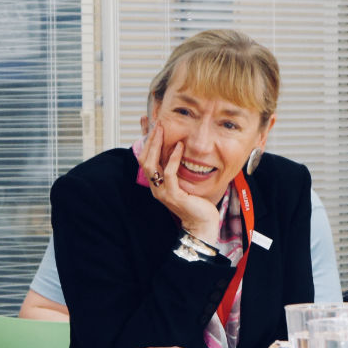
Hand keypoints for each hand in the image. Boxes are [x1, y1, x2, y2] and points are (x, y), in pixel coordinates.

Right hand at [138, 123, 220, 243]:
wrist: (202, 223)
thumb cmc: (196, 203)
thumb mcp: (183, 181)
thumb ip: (177, 168)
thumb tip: (178, 148)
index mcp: (156, 184)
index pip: (145, 159)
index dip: (146, 141)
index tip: (150, 124)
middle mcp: (155, 188)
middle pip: (144, 159)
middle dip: (150, 140)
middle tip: (157, 124)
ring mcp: (162, 192)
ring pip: (152, 165)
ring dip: (157, 145)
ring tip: (163, 130)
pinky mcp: (173, 195)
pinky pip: (169, 173)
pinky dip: (174, 158)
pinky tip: (179, 147)